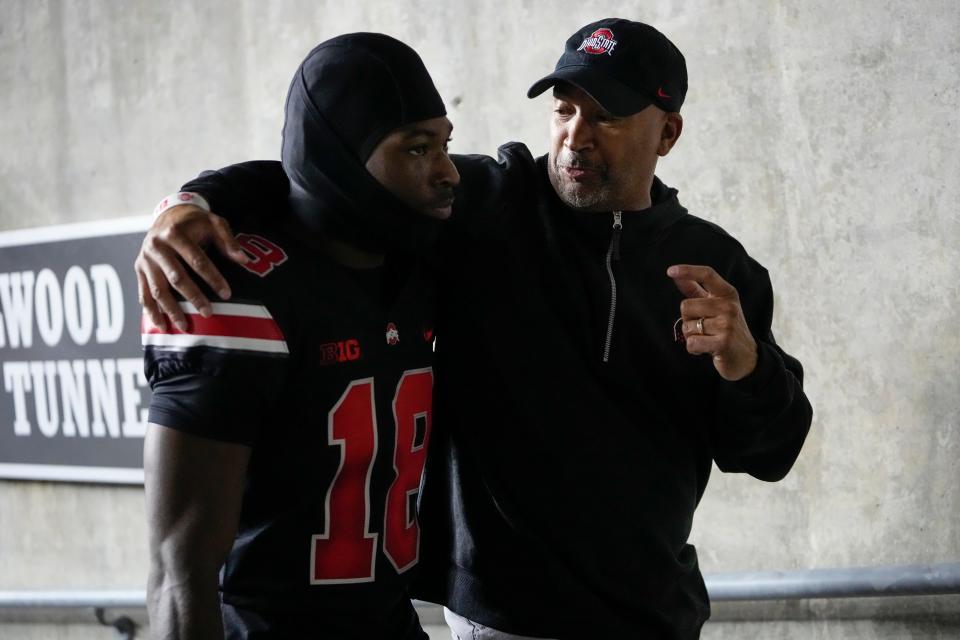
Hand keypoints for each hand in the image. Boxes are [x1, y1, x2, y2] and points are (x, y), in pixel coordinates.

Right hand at [135, 205, 248, 330]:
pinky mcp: (139, 269)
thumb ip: (228, 240)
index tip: (227, 294)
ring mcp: (145, 259)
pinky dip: (151, 311)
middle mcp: (156, 247)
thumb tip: (243, 260)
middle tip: (208, 313)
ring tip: (185, 326)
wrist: (168, 215)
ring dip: (171, 310)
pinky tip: (161, 325)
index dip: (212, 278)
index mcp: (175, 234)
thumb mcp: (214, 222)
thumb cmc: (196, 222)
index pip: (197, 260)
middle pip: (176, 277)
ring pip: (158, 289)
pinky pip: (143, 293)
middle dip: (193, 297)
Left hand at [667, 264, 757, 380]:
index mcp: (727, 294)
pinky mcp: (723, 343)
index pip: (707, 275)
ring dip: (691, 336)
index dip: (688, 270)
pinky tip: (706, 349)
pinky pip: (691, 342)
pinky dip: (693, 349)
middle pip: (686, 306)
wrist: (746, 357)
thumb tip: (676, 275)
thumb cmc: (726, 329)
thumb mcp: (716, 306)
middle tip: (704, 328)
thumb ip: (696, 290)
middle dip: (688, 320)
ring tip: (707, 338)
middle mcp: (729, 306)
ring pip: (687, 326)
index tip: (670, 271)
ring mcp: (727, 324)